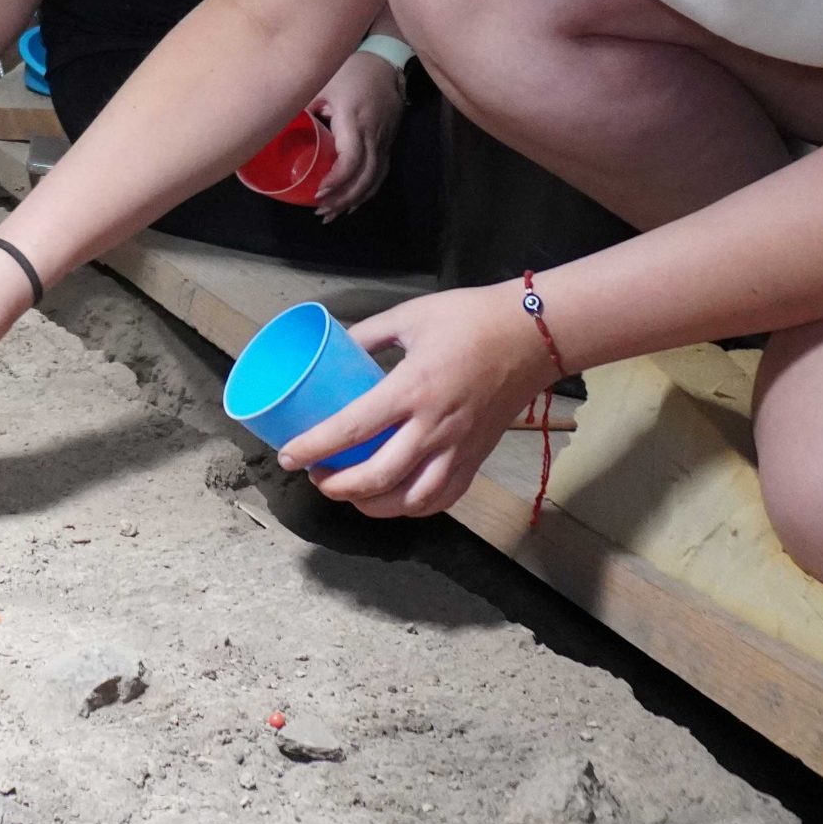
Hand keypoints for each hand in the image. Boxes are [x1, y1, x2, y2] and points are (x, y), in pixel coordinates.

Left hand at [279, 286, 552, 518]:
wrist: (534, 335)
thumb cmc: (471, 319)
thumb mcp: (409, 316)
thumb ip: (369, 334)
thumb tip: (337, 347)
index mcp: (412, 389)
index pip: (352, 429)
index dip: (314, 448)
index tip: (287, 456)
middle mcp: (434, 428)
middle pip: (377, 479)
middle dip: (337, 487)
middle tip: (315, 476)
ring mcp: (458, 449)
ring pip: (410, 501)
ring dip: (373, 506)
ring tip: (349, 492)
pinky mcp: (477, 458)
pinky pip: (443, 498)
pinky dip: (413, 507)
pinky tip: (395, 499)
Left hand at [306, 49, 405, 223]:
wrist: (387, 62)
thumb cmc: (351, 71)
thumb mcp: (323, 83)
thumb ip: (304, 105)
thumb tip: (277, 123)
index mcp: (353, 120)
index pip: (351, 158)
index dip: (337, 179)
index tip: (319, 192)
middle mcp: (372, 135)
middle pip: (364, 176)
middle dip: (343, 198)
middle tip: (321, 210)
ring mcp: (383, 141)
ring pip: (374, 179)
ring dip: (354, 199)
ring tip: (333, 213)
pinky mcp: (388, 143)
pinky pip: (381, 173)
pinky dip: (367, 191)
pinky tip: (353, 203)